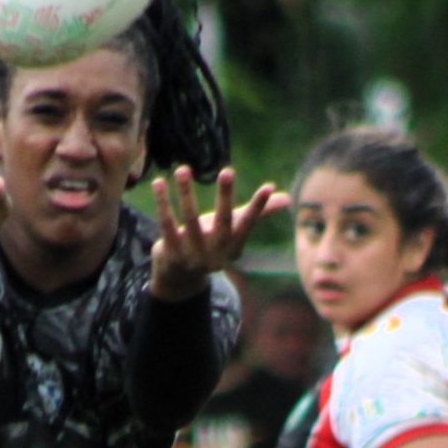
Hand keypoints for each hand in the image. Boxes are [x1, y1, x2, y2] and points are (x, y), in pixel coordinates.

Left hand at [149, 167, 280, 300]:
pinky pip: (166, 224)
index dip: (258, 207)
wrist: (179, 278)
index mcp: (233, 247)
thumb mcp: (232, 231)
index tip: (268, 187)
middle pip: (223, 222)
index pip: (248, 224)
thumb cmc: (209, 244)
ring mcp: (192, 255)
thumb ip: (256, 214)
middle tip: (228, 171)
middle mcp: (216, 254)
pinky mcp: (170, 253)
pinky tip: (159, 182)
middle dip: (226, 197)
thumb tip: (287, 198)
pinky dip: (163, 203)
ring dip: (186, 193)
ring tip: (183, 168)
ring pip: (190, 220)